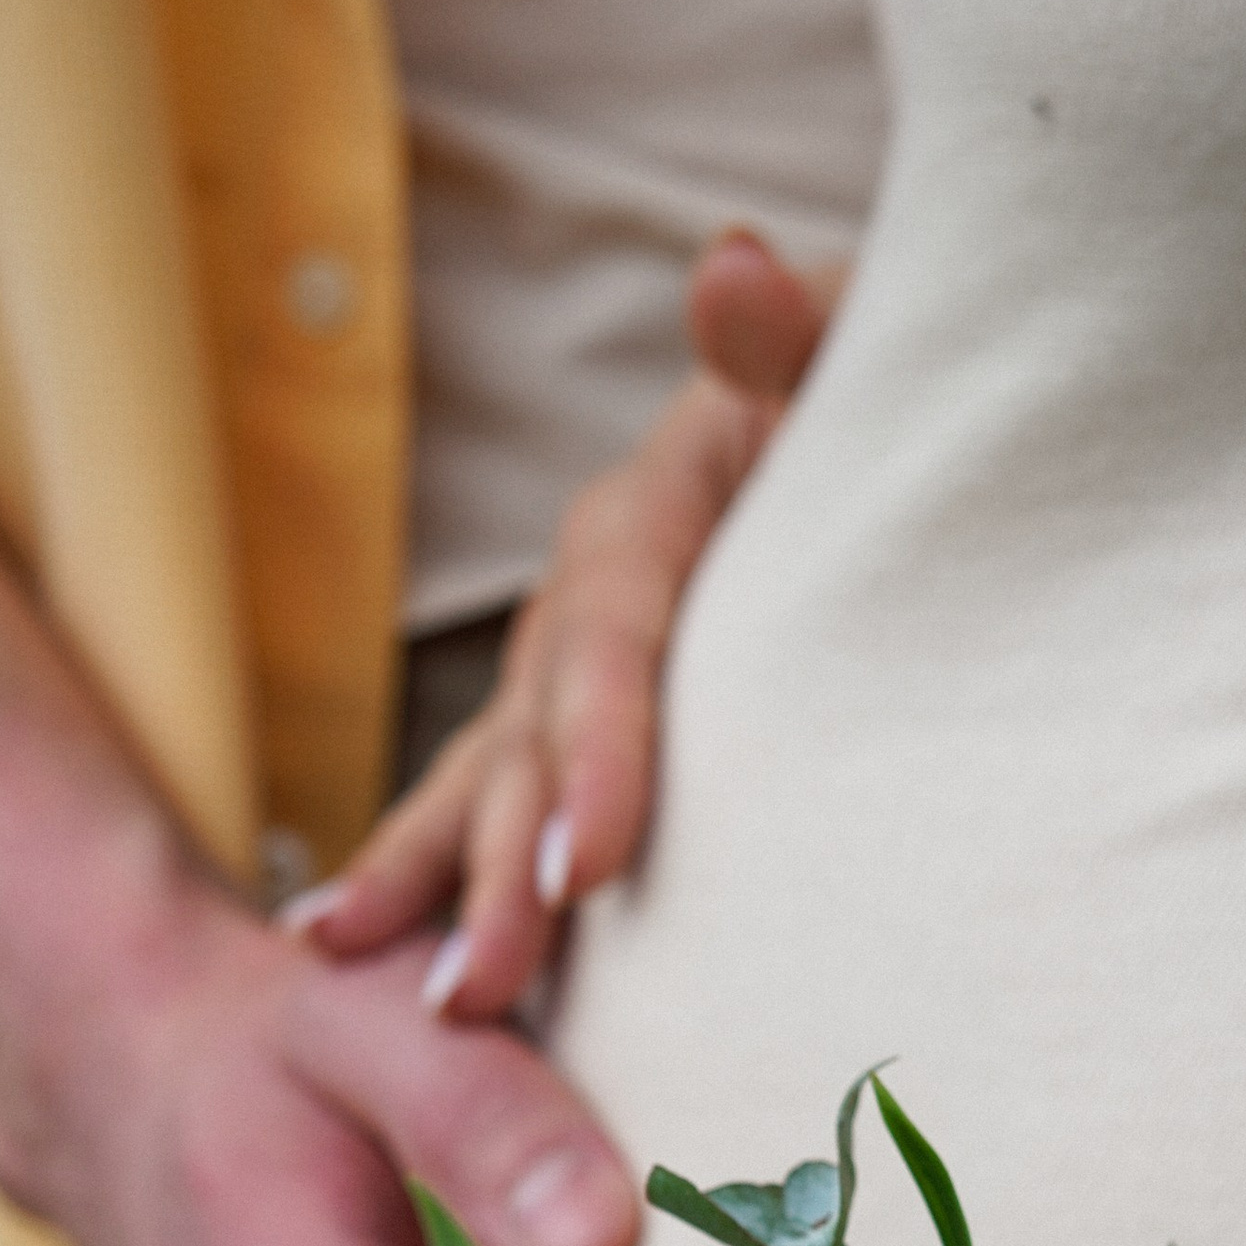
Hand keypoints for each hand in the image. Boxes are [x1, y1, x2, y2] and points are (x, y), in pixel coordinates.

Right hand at [289, 228, 839, 1018]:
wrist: (885, 434)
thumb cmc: (890, 409)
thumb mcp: (857, 359)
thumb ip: (794, 337)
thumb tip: (733, 262)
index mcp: (654, 513)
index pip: (614, 635)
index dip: (597, 747)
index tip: (593, 864)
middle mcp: (590, 595)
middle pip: (530, 734)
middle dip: (499, 865)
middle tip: (480, 984)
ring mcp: (569, 669)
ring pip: (488, 780)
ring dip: (428, 879)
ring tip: (356, 963)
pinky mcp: (576, 733)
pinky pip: (489, 809)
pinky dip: (425, 877)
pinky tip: (354, 954)